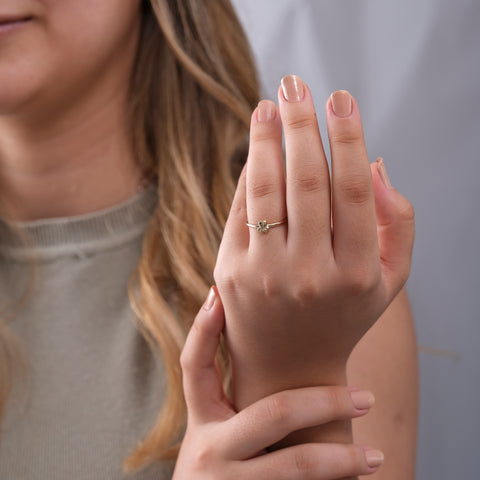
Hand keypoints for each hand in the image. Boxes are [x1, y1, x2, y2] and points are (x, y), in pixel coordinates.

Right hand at [173, 287, 383, 478]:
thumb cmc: (219, 466)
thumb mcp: (215, 434)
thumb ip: (235, 401)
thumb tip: (262, 341)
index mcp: (201, 420)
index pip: (194, 365)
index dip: (203, 329)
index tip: (219, 296)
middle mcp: (209, 448)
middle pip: (274, 411)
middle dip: (327, 402)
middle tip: (366, 398)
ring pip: (298, 463)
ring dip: (343, 458)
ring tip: (375, 456)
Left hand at [214, 76, 414, 406]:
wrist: (288, 367)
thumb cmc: (341, 315)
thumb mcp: (387, 281)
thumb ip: (397, 223)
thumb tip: (377, 164)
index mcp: (354, 273)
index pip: (352, 190)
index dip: (347, 138)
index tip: (341, 99)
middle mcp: (308, 274)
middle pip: (306, 181)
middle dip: (301, 124)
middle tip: (296, 84)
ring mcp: (264, 275)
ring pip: (266, 189)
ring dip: (266, 139)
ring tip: (268, 105)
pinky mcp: (230, 272)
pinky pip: (240, 209)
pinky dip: (248, 174)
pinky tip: (256, 148)